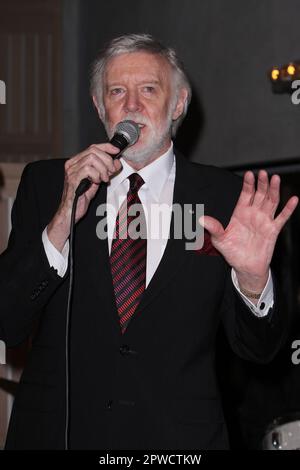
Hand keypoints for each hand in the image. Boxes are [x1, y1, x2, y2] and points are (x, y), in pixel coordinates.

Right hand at [47, 143, 120, 250]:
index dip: (106, 147)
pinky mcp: (72, 179)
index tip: (116, 151)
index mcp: (76, 162)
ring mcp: (71, 171)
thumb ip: (105, 172)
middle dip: (107, 160)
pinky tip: (97, 182)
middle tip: (111, 172)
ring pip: (92, 159)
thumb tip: (116, 163)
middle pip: (93, 151)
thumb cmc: (80, 198)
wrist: (70, 212)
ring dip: (102, 169)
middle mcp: (72, 164)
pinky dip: (96, 175)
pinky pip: (88, 169)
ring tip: (103, 179)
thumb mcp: (96, 182)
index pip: (93, 147)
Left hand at [199, 170, 298, 291]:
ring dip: (274, 190)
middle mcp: (254, 214)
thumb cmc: (232, 252)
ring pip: (271, 202)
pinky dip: (288, 209)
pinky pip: (282, 218)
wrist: (245, 267)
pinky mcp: (273, 230)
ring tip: (275, 179)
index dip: (248, 184)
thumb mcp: (219, 239)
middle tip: (263, 173)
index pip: (246, 194)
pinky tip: (293, 199)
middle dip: (262, 183)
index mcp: (240, 213)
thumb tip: (201, 219)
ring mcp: (264, 221)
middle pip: (260, 194)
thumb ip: (213, 228)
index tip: (249, 174)